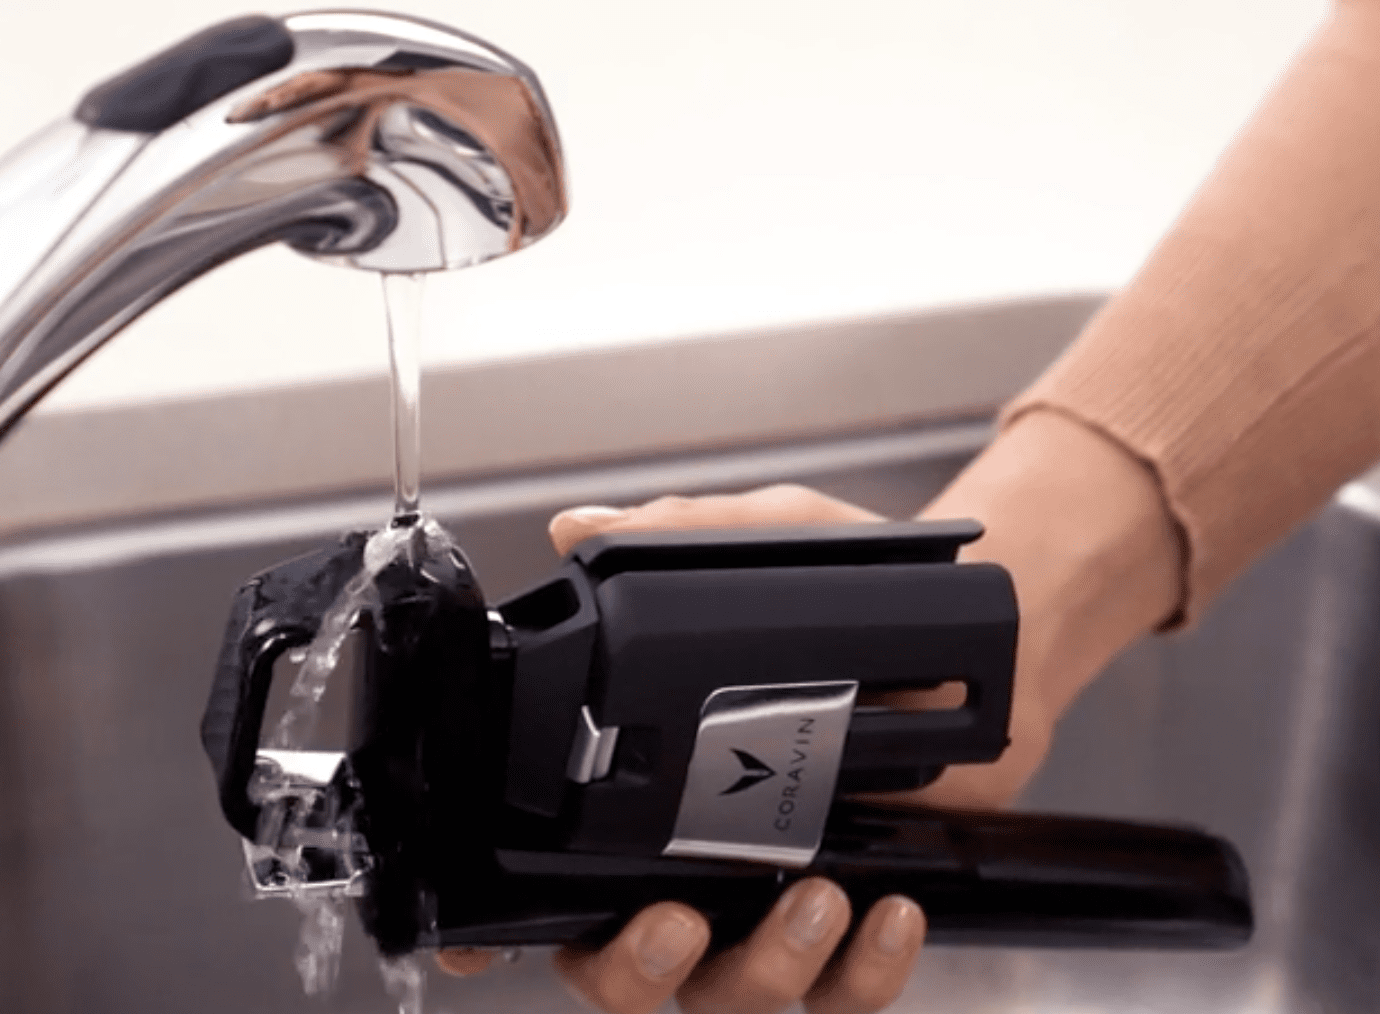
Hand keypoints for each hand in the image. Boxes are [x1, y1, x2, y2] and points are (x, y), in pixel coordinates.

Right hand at [441, 411, 1183, 1013]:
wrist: (990, 634)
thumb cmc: (858, 594)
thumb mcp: (771, 541)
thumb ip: (679, 530)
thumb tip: (581, 528)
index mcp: (647, 789)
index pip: (558, 880)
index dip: (518, 927)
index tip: (504, 936)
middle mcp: (694, 864)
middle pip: (623, 973)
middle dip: (634, 969)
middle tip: (675, 922)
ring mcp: (773, 906)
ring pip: (732, 995)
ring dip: (766, 968)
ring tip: (819, 897)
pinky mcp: (855, 925)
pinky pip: (845, 995)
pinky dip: (864, 973)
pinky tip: (890, 912)